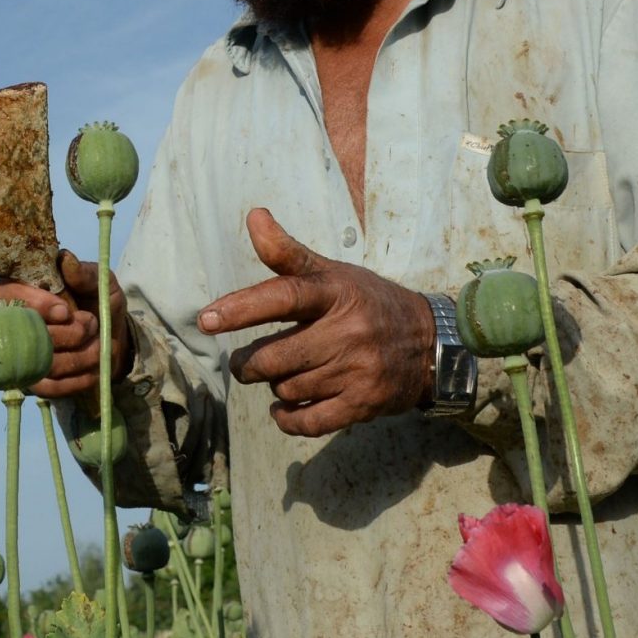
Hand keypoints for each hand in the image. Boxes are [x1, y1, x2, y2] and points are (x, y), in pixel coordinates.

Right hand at [0, 250, 131, 400]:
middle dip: (66, 333)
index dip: (33, 304)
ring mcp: (20, 356)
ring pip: (39, 362)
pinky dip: (76, 379)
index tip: (65, 310)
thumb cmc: (100, 305)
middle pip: (23, 332)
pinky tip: (93, 369)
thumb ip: (85, 272)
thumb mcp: (101, 283)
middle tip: (91, 325)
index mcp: (22, 290)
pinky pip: (47, 387)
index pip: (5, 293)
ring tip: (97, 345)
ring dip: (77, 355)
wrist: (117, 343)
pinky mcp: (33, 382)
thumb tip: (66, 260)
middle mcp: (12, 323)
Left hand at [197, 208, 434, 437]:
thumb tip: (253, 216)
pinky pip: (310, 422)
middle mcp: (348, 332)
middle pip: (275, 357)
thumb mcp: (334, 273)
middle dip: (248, 364)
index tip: (206, 319)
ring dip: (275, 385)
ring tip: (282, 373)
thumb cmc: (368, 303)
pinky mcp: (364, 404)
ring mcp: (358, 371)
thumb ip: (287, 253)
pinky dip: (287, 418)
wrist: (431, 343)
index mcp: (336, 293)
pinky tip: (283, 407)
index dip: (242, 308)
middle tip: (243, 362)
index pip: (283, 296)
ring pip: (288, 388)